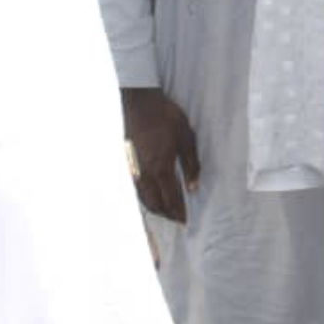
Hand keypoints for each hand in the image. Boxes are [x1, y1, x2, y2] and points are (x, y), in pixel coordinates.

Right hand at [122, 87, 199, 222]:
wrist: (140, 102)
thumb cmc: (166, 116)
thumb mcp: (186, 137)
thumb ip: (191, 163)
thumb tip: (193, 186)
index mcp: (161, 167)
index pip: (170, 198)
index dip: (178, 211)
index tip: (185, 222)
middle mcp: (145, 172)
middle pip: (155, 202)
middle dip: (166, 214)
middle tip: (177, 220)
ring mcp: (135, 168)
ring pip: (143, 197)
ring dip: (155, 208)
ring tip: (166, 212)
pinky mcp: (129, 162)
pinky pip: (137, 187)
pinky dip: (145, 198)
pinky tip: (151, 196)